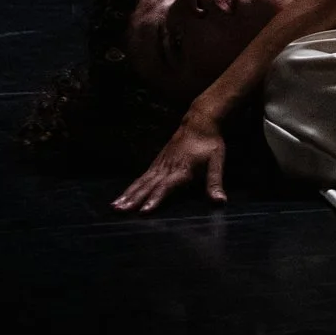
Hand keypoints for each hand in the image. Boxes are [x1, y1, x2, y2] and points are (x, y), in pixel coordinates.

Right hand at [112, 113, 227, 212]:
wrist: (199, 122)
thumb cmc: (210, 144)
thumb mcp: (217, 162)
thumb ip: (215, 182)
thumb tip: (220, 202)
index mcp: (182, 170)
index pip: (166, 187)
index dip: (155, 199)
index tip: (144, 211)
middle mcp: (167, 168)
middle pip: (148, 186)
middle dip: (134, 200)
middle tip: (119, 211)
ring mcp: (160, 165)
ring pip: (141, 182)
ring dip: (128, 195)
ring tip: (115, 207)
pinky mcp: (156, 163)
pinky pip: (141, 177)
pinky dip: (131, 187)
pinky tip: (123, 196)